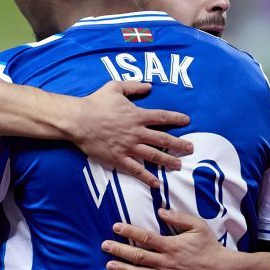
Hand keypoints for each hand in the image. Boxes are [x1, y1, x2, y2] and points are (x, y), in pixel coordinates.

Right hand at [68, 81, 192, 187]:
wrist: (78, 120)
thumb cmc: (95, 102)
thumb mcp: (115, 87)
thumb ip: (134, 86)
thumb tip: (149, 86)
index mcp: (137, 115)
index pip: (162, 117)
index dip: (176, 118)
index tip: (187, 121)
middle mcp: (136, 132)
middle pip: (163, 139)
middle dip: (179, 144)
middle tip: (191, 148)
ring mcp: (128, 147)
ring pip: (153, 156)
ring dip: (168, 161)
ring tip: (179, 166)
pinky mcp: (118, 158)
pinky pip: (136, 169)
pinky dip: (147, 177)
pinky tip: (156, 183)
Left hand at [101, 209, 234, 269]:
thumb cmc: (209, 246)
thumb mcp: (198, 226)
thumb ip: (178, 218)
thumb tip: (160, 211)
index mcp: (171, 246)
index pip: (145, 237)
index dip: (129, 232)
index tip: (115, 227)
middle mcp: (166, 262)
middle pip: (138, 256)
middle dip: (119, 251)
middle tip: (105, 246)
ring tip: (109, 266)